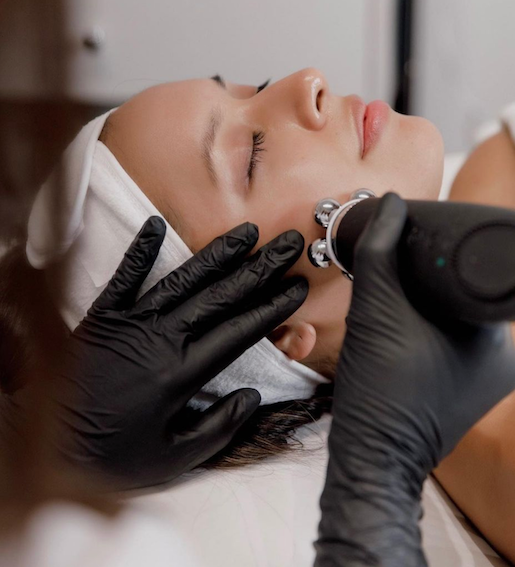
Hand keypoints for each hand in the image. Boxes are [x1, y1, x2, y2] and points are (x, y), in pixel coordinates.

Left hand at [56, 217, 307, 488]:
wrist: (48, 452)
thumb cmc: (112, 459)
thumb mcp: (173, 460)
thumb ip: (217, 428)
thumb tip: (250, 395)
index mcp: (181, 374)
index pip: (240, 330)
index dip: (272, 307)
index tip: (297, 287)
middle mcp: (161, 339)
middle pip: (221, 296)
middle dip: (259, 268)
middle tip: (288, 243)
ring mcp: (130, 323)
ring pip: (183, 280)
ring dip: (217, 254)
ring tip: (246, 232)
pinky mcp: (101, 318)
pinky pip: (123, 278)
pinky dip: (140, 251)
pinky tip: (156, 224)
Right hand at [315, 193, 514, 565]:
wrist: (373, 457)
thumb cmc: (377, 390)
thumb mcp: (373, 310)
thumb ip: (378, 252)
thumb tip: (389, 205)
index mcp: (493, 339)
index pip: (476, 279)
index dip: (445, 260)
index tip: (419, 251)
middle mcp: (504, 361)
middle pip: (468, 301)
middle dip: (435, 289)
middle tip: (404, 285)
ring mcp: (490, 384)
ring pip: (461, 325)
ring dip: (434, 313)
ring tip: (404, 314)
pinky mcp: (471, 397)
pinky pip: (457, 350)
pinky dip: (435, 337)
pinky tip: (410, 339)